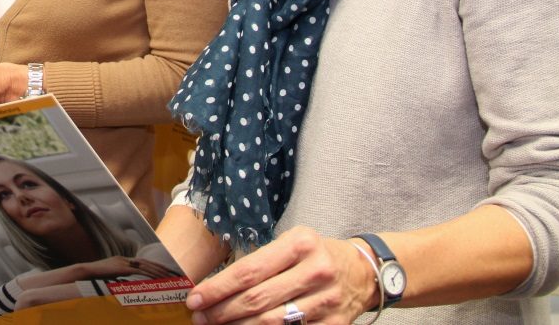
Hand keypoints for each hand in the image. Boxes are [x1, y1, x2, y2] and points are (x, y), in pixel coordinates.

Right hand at [82, 256, 178, 279]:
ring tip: (169, 276)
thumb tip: (128, 289)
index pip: (143, 263)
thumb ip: (120, 281)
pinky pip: (138, 270)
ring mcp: (123, 262)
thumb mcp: (110, 279)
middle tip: (173, 273)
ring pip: (145, 266)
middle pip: (147, 262)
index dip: (155, 267)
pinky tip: (156, 278)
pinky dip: (148, 274)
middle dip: (160, 268)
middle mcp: (125, 259)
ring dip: (158, 271)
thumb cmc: (95, 278)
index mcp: (123, 261)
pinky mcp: (121, 267)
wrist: (84, 273)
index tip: (166, 272)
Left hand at [183, 226, 375, 324]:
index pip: (249, 270)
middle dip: (222, 311)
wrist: (363, 271)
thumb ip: (262, 260)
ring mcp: (325, 300)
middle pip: (257, 299)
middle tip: (199, 317)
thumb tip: (219, 285)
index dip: (218, 287)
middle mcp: (314, 271)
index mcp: (300, 244)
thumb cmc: (316, 254)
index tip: (195, 298)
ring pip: (272, 323)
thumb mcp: (292, 242)